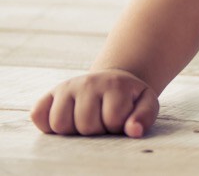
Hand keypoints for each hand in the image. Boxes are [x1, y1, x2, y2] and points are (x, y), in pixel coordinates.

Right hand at [30, 69, 159, 136]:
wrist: (113, 81)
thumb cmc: (130, 98)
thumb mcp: (146, 103)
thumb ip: (144, 117)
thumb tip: (133, 131)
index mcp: (115, 84)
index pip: (113, 120)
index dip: (118, 126)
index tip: (120, 118)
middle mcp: (88, 82)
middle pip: (85, 125)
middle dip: (97, 130)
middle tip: (103, 120)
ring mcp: (66, 87)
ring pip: (59, 124)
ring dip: (74, 131)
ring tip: (87, 121)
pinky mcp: (50, 94)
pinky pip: (38, 115)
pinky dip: (48, 125)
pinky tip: (67, 120)